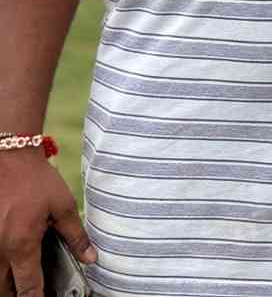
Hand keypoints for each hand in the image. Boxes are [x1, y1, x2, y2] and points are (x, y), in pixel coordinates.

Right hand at [0, 152, 93, 296]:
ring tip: (25, 276)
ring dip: (7, 282)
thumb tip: (91, 258)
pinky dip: (1, 267)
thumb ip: (76, 236)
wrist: (9, 159)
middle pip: (5, 290)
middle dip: (19, 294)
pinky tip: (14, 262)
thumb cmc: (36, 181)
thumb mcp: (63, 206)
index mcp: (22, 246)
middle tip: (37, 289)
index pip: (28, 288)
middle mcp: (0, 251)